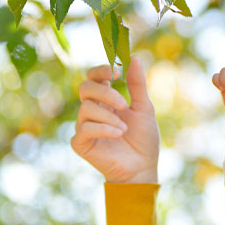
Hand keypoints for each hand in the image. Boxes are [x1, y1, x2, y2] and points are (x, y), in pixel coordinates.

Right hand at [71, 56, 159, 183]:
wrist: (143, 167)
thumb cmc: (143, 139)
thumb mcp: (144, 108)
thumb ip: (137, 84)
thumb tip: (135, 57)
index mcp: (106, 100)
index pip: (93, 77)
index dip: (100, 70)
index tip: (116, 72)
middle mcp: (92, 110)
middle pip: (85, 88)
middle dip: (105, 92)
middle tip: (123, 103)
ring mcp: (84, 126)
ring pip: (85, 108)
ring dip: (108, 116)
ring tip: (124, 129)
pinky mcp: (80, 143)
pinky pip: (84, 129)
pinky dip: (103, 129)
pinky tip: (118, 134)